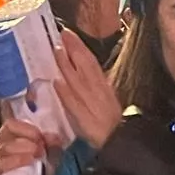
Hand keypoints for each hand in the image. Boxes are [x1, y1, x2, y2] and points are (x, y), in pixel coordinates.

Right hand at [0, 119, 60, 174]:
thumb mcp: (50, 157)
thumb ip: (52, 145)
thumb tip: (52, 136)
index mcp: (10, 138)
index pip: (10, 124)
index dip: (26, 128)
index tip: (41, 136)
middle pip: (6, 134)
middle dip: (27, 138)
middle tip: (41, 147)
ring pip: (4, 147)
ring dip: (24, 148)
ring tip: (38, 154)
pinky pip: (1, 164)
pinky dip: (16, 160)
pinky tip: (29, 161)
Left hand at [53, 34, 125, 148]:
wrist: (117, 141)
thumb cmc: (109, 121)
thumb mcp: (104, 99)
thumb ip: (93, 85)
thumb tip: (77, 71)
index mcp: (103, 87)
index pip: (91, 62)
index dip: (80, 47)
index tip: (69, 34)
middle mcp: (98, 92)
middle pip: (86, 67)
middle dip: (74, 49)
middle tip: (62, 34)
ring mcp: (91, 104)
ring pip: (78, 81)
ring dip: (67, 66)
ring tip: (57, 51)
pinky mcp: (84, 118)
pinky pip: (74, 104)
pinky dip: (66, 93)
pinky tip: (57, 83)